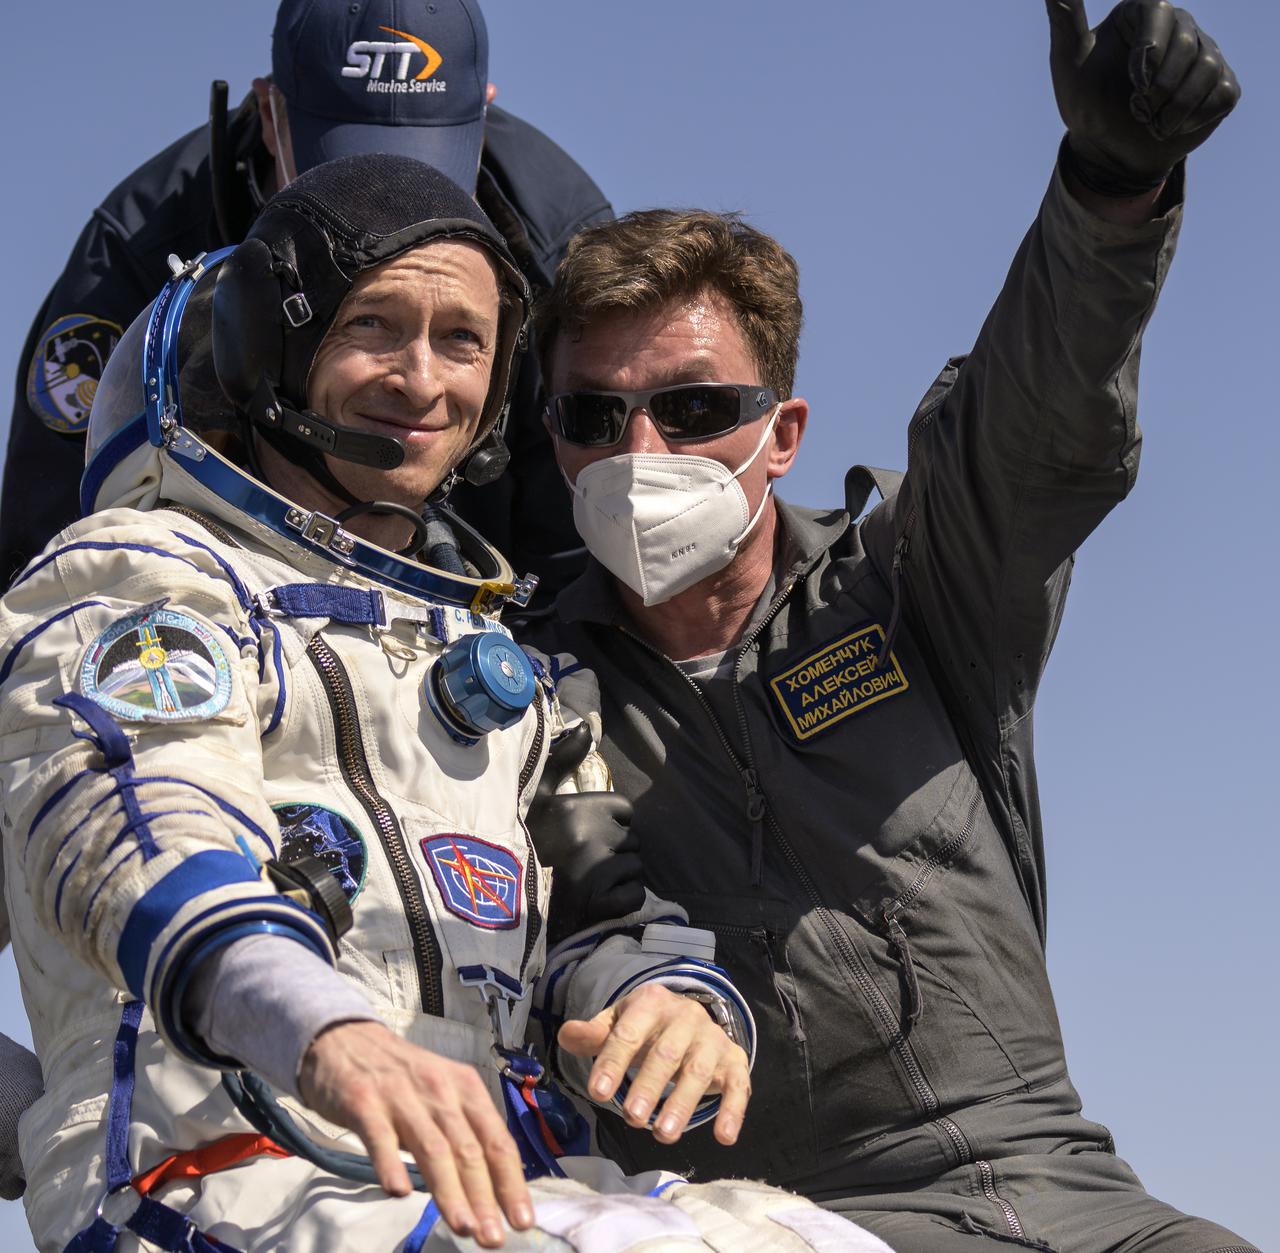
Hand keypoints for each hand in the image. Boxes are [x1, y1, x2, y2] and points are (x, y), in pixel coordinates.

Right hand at [298, 1020, 531, 1247]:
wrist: (346, 1039)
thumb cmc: (402, 1076)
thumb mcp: (442, 1093)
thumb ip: (464, 1131)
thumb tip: (493, 1187)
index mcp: (465, 1088)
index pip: (496, 1139)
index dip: (511, 1182)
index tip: (522, 1221)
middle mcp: (439, 1089)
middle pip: (468, 1149)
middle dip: (484, 1197)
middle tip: (493, 1239)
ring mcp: (401, 1095)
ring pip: (432, 1148)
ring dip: (449, 1191)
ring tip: (463, 1228)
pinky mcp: (363, 1101)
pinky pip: (380, 1137)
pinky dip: (391, 1164)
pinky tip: (399, 1193)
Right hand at [526, 724, 644, 941]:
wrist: (500, 901)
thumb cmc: (523, 842)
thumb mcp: (537, 797)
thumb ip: (563, 760)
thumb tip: (587, 725)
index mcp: (579, 808)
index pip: (624, 809)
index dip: (611, 822)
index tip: (586, 835)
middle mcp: (592, 835)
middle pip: (631, 839)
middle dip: (615, 850)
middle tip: (584, 861)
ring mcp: (598, 871)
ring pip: (634, 867)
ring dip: (618, 875)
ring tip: (587, 881)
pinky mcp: (602, 903)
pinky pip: (634, 894)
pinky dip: (621, 899)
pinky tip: (596, 900)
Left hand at [558, 982, 749, 1146]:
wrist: (689, 1017)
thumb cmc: (645, 1027)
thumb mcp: (617, 1024)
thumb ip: (593, 1034)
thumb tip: (567, 1035)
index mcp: (651, 1003)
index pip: (628, 1033)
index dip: (613, 1062)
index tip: (598, 1092)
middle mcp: (686, 1017)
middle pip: (666, 1053)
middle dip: (649, 1086)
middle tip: (632, 1118)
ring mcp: (712, 1038)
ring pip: (699, 1071)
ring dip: (683, 1103)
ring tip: (664, 1134)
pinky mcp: (733, 1060)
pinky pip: (737, 1085)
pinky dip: (732, 1110)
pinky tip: (724, 1137)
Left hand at [1046, 0, 1239, 194]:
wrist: (1109, 151)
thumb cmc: (1088, 103)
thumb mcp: (1068, 62)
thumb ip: (1066, 18)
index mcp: (1141, 14)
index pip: (1158, 10)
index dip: (1151, 48)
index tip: (1136, 81)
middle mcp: (1178, 26)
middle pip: (1186, 42)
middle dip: (1159, 87)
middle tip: (1136, 109)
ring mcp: (1204, 53)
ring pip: (1208, 69)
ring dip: (1174, 107)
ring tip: (1151, 121)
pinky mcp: (1221, 83)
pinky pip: (1222, 93)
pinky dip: (1193, 118)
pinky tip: (1171, 126)